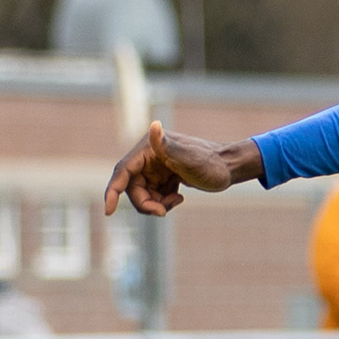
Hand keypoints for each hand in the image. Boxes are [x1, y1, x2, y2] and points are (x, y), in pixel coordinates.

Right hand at [103, 123, 261, 215]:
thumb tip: (154, 126)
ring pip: (142, 195)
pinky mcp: (163, 177)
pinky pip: (153, 196)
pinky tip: (179, 198)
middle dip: (145, 203)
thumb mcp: (189, 158)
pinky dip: (163, 202)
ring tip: (177, 201)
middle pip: (132, 188)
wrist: (230, 167)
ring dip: (156, 204)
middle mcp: (148, 157)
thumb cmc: (211, 162)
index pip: (122, 172)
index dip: (112, 191)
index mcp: (148, 149)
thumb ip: (167, 146)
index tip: (108, 212)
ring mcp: (155, 168)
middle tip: (163, 211)